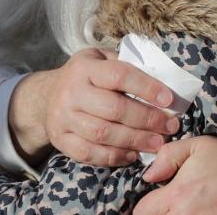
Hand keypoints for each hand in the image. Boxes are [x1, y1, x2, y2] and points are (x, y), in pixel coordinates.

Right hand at [9, 48, 179, 166]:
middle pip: (114, 109)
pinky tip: (133, 155)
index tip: (169, 99)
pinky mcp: (60, 139)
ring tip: (157, 143)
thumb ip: (127, 65)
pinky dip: (114, 157)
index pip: (119, 76)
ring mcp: (63, 117)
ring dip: (135, 141)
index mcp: (85, 68)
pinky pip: (90, 153)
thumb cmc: (86, 77)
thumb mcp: (101, 59)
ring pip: (103, 134)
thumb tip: (164, 80)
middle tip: (170, 127)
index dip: (147, 88)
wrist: (46, 96)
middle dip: (147, 120)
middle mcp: (71, 92)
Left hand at [135, 136, 216, 214]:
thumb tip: (149, 174)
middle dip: (159, 214)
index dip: (143, 207)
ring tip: (188, 208)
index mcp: (178, 195)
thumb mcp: (201, 146)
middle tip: (169, 206)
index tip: (151, 203)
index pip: (141, 212)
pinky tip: (201, 213)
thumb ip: (168, 155)